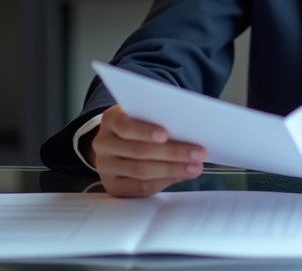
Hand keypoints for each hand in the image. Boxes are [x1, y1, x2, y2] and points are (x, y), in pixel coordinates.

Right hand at [88, 104, 205, 196]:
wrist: (117, 143)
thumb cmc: (139, 125)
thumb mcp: (144, 116)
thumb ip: (160, 119)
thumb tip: (191, 131)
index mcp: (111, 120)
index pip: (125, 125)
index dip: (144, 131)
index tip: (165, 134)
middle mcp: (103, 143)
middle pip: (138, 151)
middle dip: (172, 153)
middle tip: (198, 153)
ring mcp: (105, 166)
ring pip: (141, 171)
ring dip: (172, 169)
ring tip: (195, 167)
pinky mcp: (112, 185)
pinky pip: (139, 187)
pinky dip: (163, 181)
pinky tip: (180, 176)